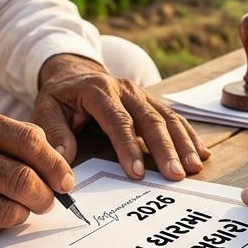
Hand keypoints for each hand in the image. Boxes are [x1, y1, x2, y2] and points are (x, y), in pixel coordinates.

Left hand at [32, 53, 208, 180]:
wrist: (73, 72)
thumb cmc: (59, 97)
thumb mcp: (46, 110)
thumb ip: (54, 133)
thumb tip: (64, 159)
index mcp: (98, 91)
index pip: (117, 120)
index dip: (128, 147)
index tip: (136, 173)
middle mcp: (125, 90)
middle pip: (150, 119)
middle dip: (165, 149)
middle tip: (175, 175)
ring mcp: (142, 94)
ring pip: (167, 117)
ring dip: (183, 143)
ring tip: (194, 167)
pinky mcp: (151, 101)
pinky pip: (174, 116)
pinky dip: (189, 135)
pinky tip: (201, 152)